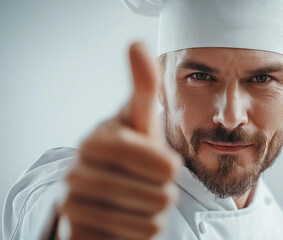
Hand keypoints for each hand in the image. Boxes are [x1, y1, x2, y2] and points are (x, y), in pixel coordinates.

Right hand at [57, 42, 181, 239]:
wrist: (99, 193)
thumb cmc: (128, 153)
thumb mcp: (138, 121)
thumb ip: (142, 87)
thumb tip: (136, 43)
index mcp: (99, 141)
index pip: (164, 165)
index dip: (171, 168)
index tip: (162, 165)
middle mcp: (79, 172)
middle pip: (160, 196)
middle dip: (163, 192)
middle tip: (147, 184)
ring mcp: (74, 206)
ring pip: (150, 221)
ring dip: (153, 211)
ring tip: (138, 199)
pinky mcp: (79, 234)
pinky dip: (140, 232)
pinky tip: (127, 218)